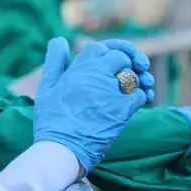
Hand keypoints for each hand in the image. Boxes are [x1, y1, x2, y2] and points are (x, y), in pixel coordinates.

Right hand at [33, 37, 154, 171]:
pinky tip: (141, 101)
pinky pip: (139, 95)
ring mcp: (109, 92)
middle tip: (138, 70)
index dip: (114, 50)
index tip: (119, 59)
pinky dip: (142, 96)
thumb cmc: (52, 122)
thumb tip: (59, 40)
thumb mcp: (47, 89)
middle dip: (130, 62)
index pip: (101, 48)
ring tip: (143, 85)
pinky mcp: (121, 110)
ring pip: (132, 75)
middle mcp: (95, 76)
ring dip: (139, 80)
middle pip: (121, 58)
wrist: (60, 150)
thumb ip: (54, 63)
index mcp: (78, 69)